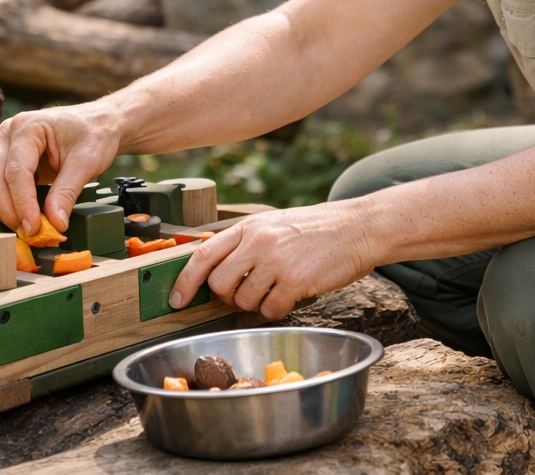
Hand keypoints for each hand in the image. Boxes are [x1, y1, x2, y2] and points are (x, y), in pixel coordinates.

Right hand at [0, 103, 120, 234]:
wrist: (98, 123)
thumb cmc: (94, 135)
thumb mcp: (87, 162)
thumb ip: (67, 193)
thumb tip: (55, 224)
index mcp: (29, 126)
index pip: (16, 171)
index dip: (22, 203)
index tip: (33, 228)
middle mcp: (9, 133)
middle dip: (8, 210)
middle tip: (30, 232)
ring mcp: (3, 144)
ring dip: (0, 208)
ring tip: (25, 226)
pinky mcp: (4, 158)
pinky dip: (2, 202)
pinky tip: (21, 214)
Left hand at [170, 201, 378, 320]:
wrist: (357, 227)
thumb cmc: (317, 229)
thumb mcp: (274, 224)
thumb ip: (246, 242)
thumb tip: (216, 268)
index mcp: (250, 227)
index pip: (204, 255)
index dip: (186, 280)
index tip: (177, 299)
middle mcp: (258, 242)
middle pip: (220, 284)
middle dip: (227, 297)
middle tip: (245, 293)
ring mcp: (276, 262)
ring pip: (244, 301)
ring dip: (256, 305)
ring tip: (276, 290)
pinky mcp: (296, 281)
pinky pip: (270, 311)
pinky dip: (276, 311)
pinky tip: (291, 297)